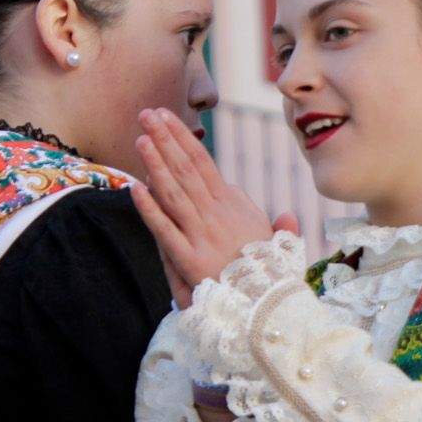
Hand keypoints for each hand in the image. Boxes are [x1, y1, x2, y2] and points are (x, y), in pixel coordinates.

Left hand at [129, 108, 290, 301]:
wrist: (270, 307)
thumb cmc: (274, 278)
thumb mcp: (282, 249)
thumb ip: (280, 230)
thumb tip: (285, 217)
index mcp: (235, 207)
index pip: (205, 164)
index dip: (184, 139)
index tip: (166, 118)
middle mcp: (218, 215)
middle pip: (187, 169)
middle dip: (166, 139)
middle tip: (147, 113)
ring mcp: (203, 235)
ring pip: (175, 193)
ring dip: (157, 163)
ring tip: (141, 138)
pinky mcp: (190, 258)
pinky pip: (165, 229)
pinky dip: (150, 208)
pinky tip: (135, 188)